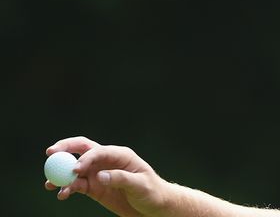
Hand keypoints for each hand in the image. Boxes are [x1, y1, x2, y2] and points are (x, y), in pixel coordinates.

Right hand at [45, 136, 168, 216]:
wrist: (153, 206)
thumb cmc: (152, 192)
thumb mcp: (140, 185)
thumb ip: (121, 178)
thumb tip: (99, 176)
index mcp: (120, 155)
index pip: (99, 151)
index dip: (85, 158)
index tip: (74, 169)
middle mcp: (107, 161)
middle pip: (83, 150)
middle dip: (65, 149)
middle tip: (50, 153)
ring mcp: (99, 173)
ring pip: (75, 169)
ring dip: (61, 174)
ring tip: (49, 184)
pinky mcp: (94, 187)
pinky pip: (76, 186)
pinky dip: (67, 189)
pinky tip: (62, 195)